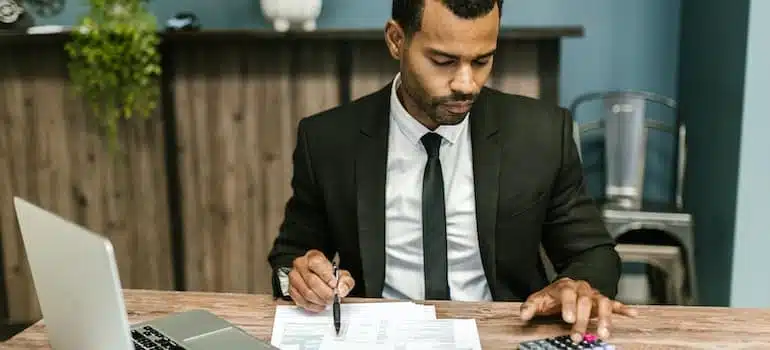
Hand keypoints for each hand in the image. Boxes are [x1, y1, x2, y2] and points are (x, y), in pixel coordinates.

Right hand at [288, 249, 354, 311]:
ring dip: (319, 300)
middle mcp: (301, 265)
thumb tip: (341, 289)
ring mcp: (294, 277)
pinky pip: (301, 300)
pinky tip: (319, 304)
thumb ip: (346, 281)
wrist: (320, 278)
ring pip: (306, 293)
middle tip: (333, 298)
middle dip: (325, 293)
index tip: (333, 284)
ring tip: (327, 301)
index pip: (316, 264)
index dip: (326, 276)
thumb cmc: (329, 275)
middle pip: (312, 281)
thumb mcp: (342, 275)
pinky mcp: (291, 289)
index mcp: (313, 257)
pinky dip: (312, 306)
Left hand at [520, 278, 636, 342]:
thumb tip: (523, 315)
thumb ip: (530, 306)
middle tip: (577, 335)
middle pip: (584, 302)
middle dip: (582, 320)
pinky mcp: (603, 301)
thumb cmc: (553, 296)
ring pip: (602, 303)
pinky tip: (632, 314)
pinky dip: (624, 309)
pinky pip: (615, 304)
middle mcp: (582, 289)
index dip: (568, 306)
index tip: (567, 318)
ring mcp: (594, 295)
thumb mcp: (539, 299)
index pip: (568, 294)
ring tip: (603, 333)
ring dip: (604, 319)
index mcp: (565, 286)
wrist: (567, 285)